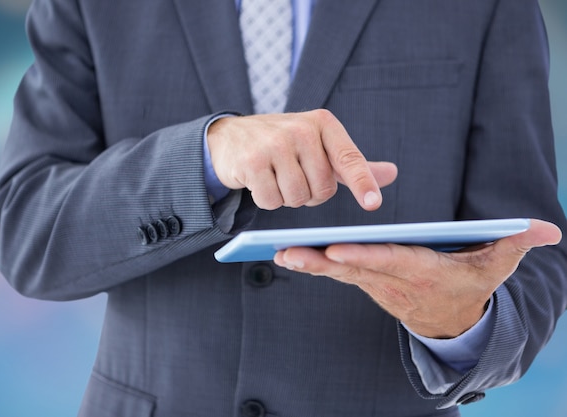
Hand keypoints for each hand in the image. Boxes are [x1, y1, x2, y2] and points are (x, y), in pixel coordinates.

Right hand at [207, 110, 397, 209]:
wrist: (232, 137)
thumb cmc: (284, 146)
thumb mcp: (319, 147)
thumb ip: (351, 164)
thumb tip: (391, 174)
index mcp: (323, 123)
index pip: (349, 158)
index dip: (362, 183)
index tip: (373, 204)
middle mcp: (301, 130)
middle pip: (321, 190)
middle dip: (310, 195)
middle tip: (294, 177)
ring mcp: (274, 144)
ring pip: (296, 198)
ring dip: (287, 198)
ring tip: (276, 177)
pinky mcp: (251, 161)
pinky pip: (270, 201)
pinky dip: (266, 200)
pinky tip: (258, 181)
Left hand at [274, 219, 561, 337]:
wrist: (451, 319)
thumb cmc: (471, 284)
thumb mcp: (496, 265)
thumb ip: (515, 244)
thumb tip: (549, 230)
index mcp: (423, 271)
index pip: (392, 263)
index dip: (366, 258)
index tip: (338, 251)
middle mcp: (394, 279)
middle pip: (355, 268)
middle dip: (322, 261)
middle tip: (288, 251)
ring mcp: (376, 283)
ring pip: (339, 273)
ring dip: (308, 263)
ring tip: (277, 252)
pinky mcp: (365, 282)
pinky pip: (335, 274)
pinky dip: (310, 265)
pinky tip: (284, 255)